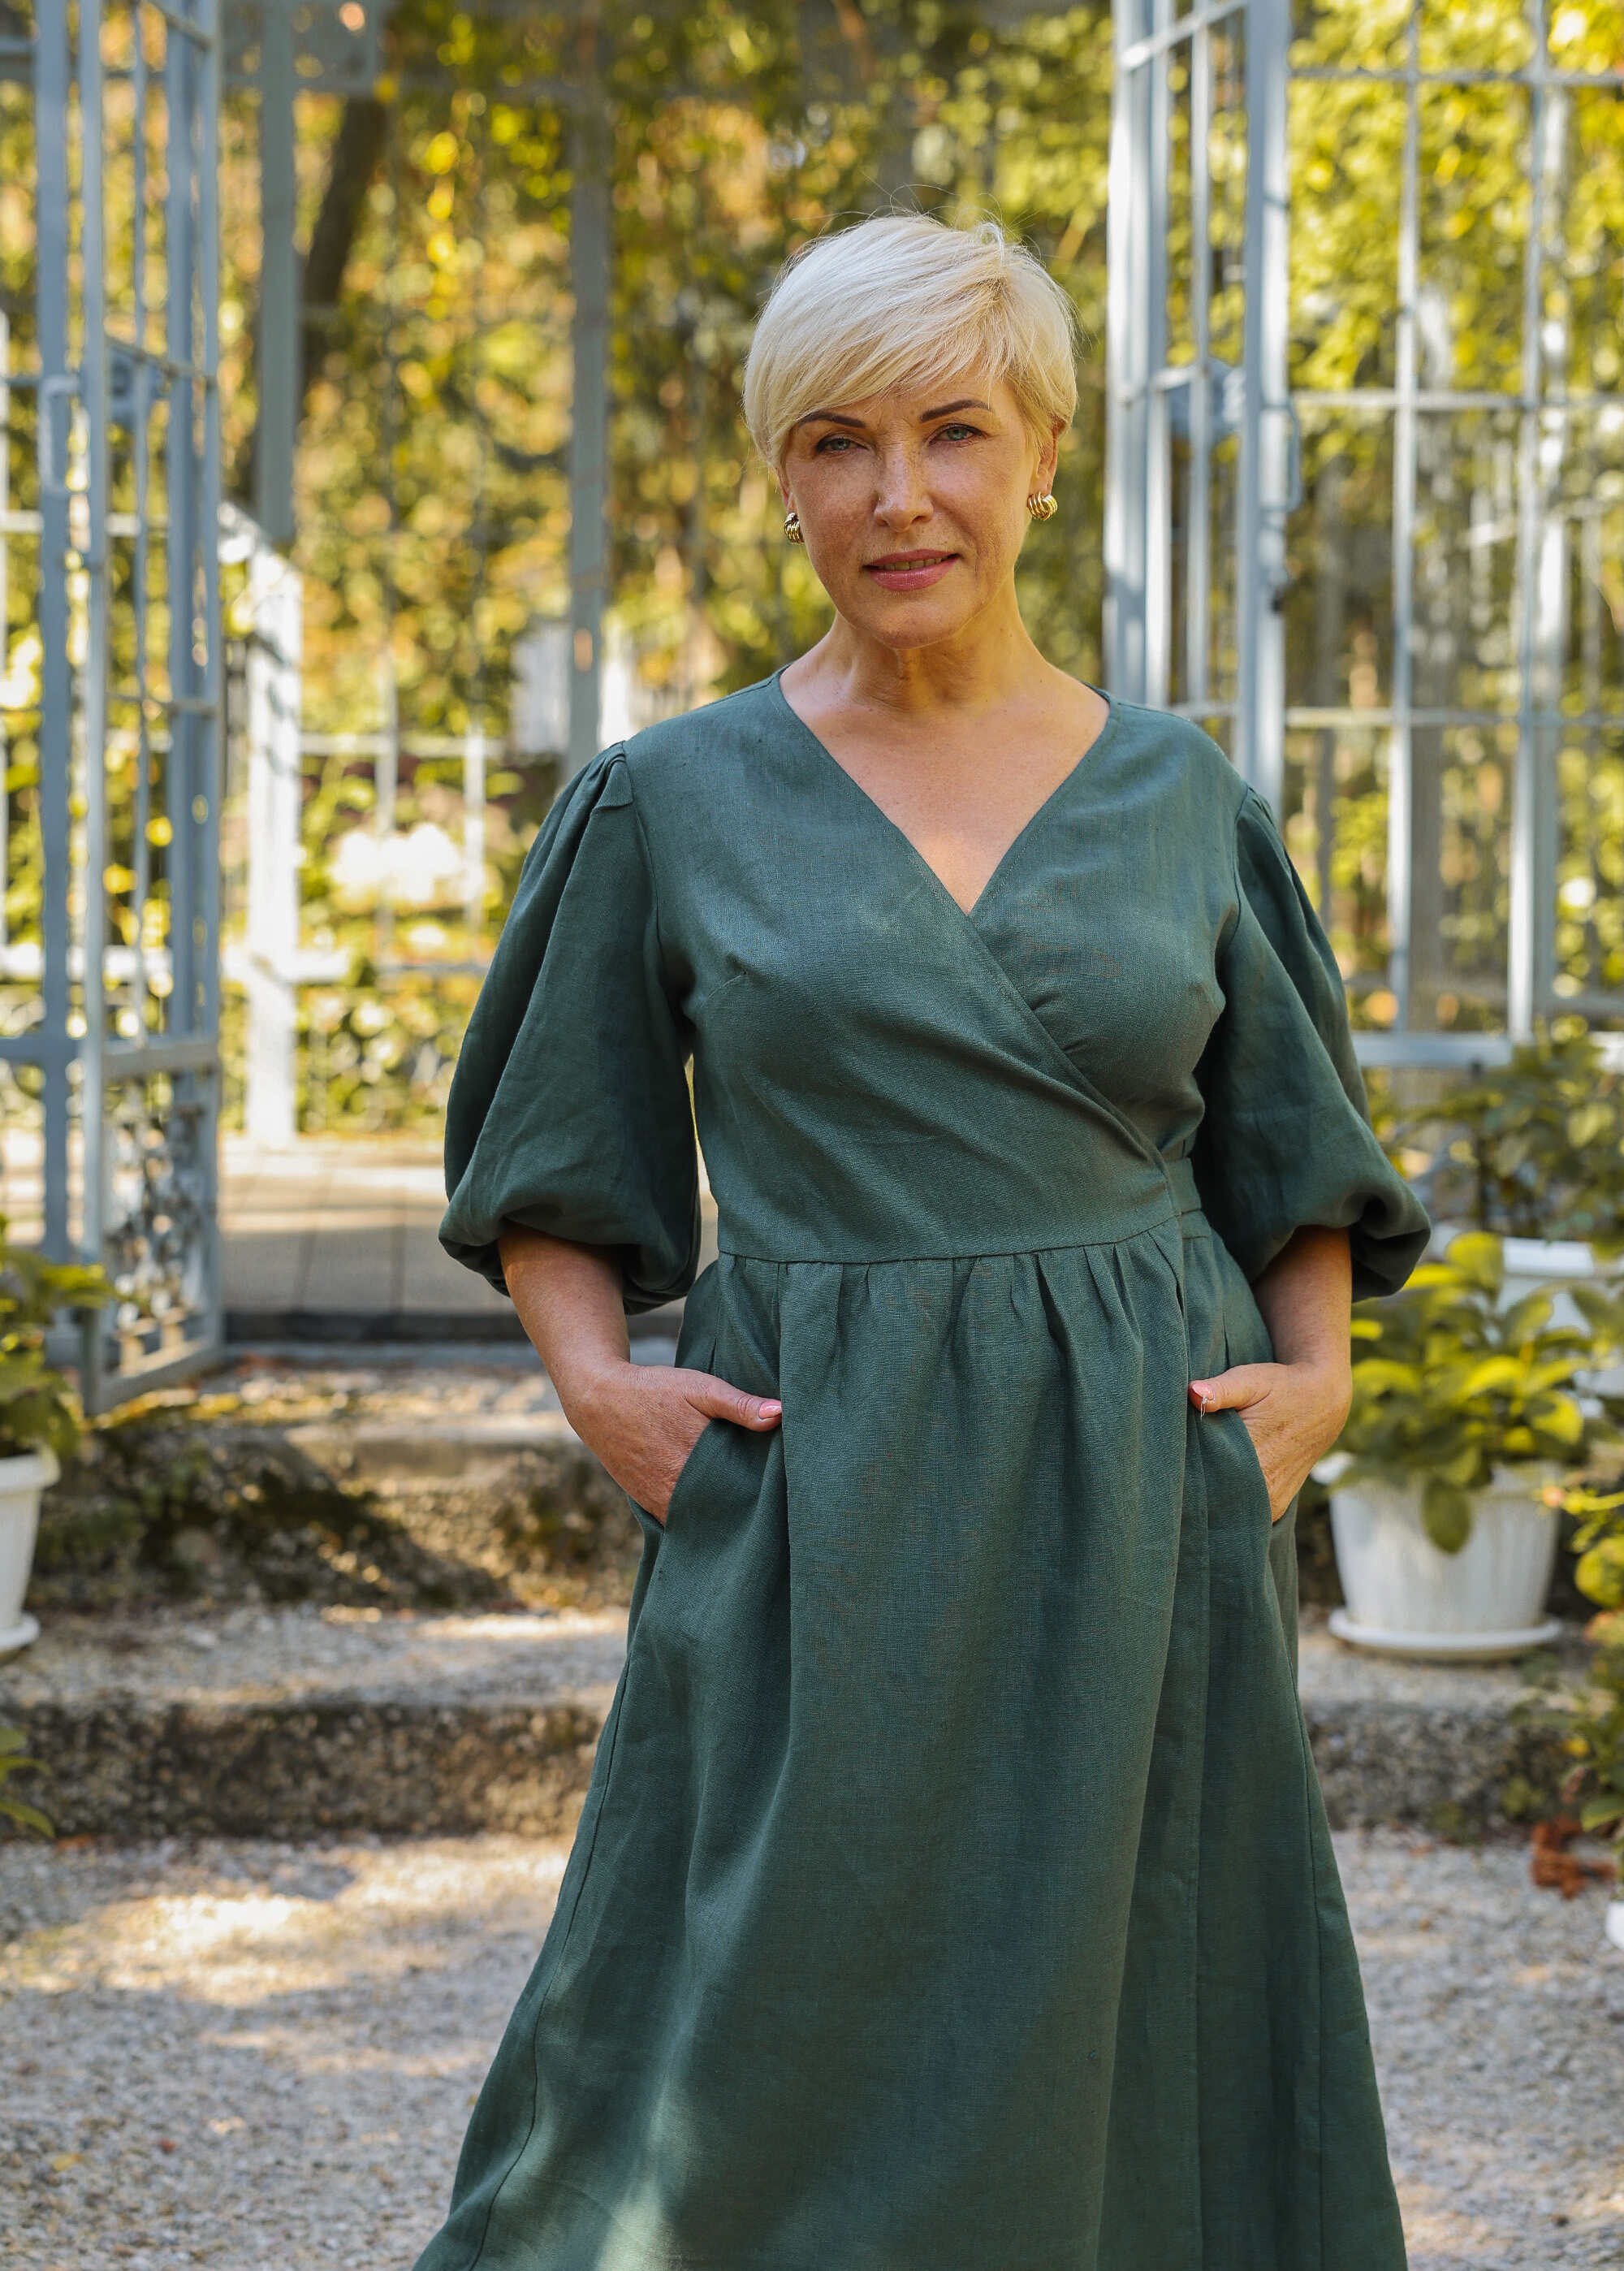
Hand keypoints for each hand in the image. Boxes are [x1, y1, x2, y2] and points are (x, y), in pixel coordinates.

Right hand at [563, 1360, 781, 1525]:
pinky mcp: (648, 1504)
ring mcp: (660, 1501)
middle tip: (769, 1503)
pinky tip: (714, 1510)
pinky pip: (680, 1521)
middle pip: (724, 1511)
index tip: (781, 1487)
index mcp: (697, 1462)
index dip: (764, 1492)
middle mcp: (677, 1490)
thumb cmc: (653, 1391)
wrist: (599, 1401)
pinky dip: (697, 1519)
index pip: (743, 1491)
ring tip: (745, 1510)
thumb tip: (781, 1414)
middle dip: (745, 1508)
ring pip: (701, 1521)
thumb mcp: (699, 1388)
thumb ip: (739, 1404)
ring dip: (721, 1517)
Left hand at [1186, 1359, 1350, 1522]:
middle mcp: (1265, 1491)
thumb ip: (1221, 1389)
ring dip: (1211, 1496)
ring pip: (1228, 1511)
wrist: (1323, 1403)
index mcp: (1255, 1461)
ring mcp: (1272, 1505)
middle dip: (1193, 1488)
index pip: (1204, 1480)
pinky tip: (1214, 1485)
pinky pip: (1244, 1511)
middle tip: (1171, 1474)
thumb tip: (1193, 1393)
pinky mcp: (1276, 1508)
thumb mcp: (1252, 1380)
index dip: (1182, 1474)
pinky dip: (1229, 1501)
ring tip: (1192, 1477)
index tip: (1165, 1464)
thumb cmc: (1282, 1388)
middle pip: (1214, 1500)